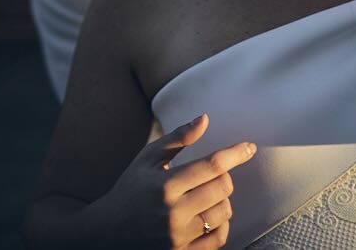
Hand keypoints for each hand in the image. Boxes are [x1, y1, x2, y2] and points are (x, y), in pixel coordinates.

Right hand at [93, 114, 255, 248]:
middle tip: (212, 175)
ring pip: (223, 212)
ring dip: (222, 200)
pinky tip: (209, 216)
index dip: (236, 154)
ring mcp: (178, 238)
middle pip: (222, 188)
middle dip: (224, 177)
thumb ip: (178, 138)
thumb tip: (205, 118)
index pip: (212, 165)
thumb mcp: (147, 159)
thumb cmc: (130, 190)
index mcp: (165, 185)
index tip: (249, 147)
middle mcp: (173, 213)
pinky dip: (221, 224)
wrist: (105, 233)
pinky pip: (218, 238)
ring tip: (207, 195)